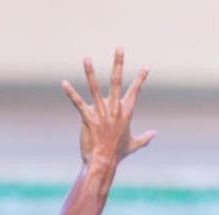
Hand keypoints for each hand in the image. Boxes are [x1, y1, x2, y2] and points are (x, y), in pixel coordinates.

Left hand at [62, 48, 155, 164]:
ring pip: (94, 87)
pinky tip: (63, 83)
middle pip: (116, 81)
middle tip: (119, 47)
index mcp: (126, 111)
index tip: (146, 66)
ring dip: (90, 72)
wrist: (103, 162)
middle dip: (118, 63)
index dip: (141, 77)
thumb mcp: (134, 145)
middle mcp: (114, 109)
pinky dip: (70, 92)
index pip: (135, 90)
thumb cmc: (118, 154)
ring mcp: (100, 112)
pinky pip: (77, 102)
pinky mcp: (87, 118)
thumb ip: (145, 138)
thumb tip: (155, 134)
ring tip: (86, 58)